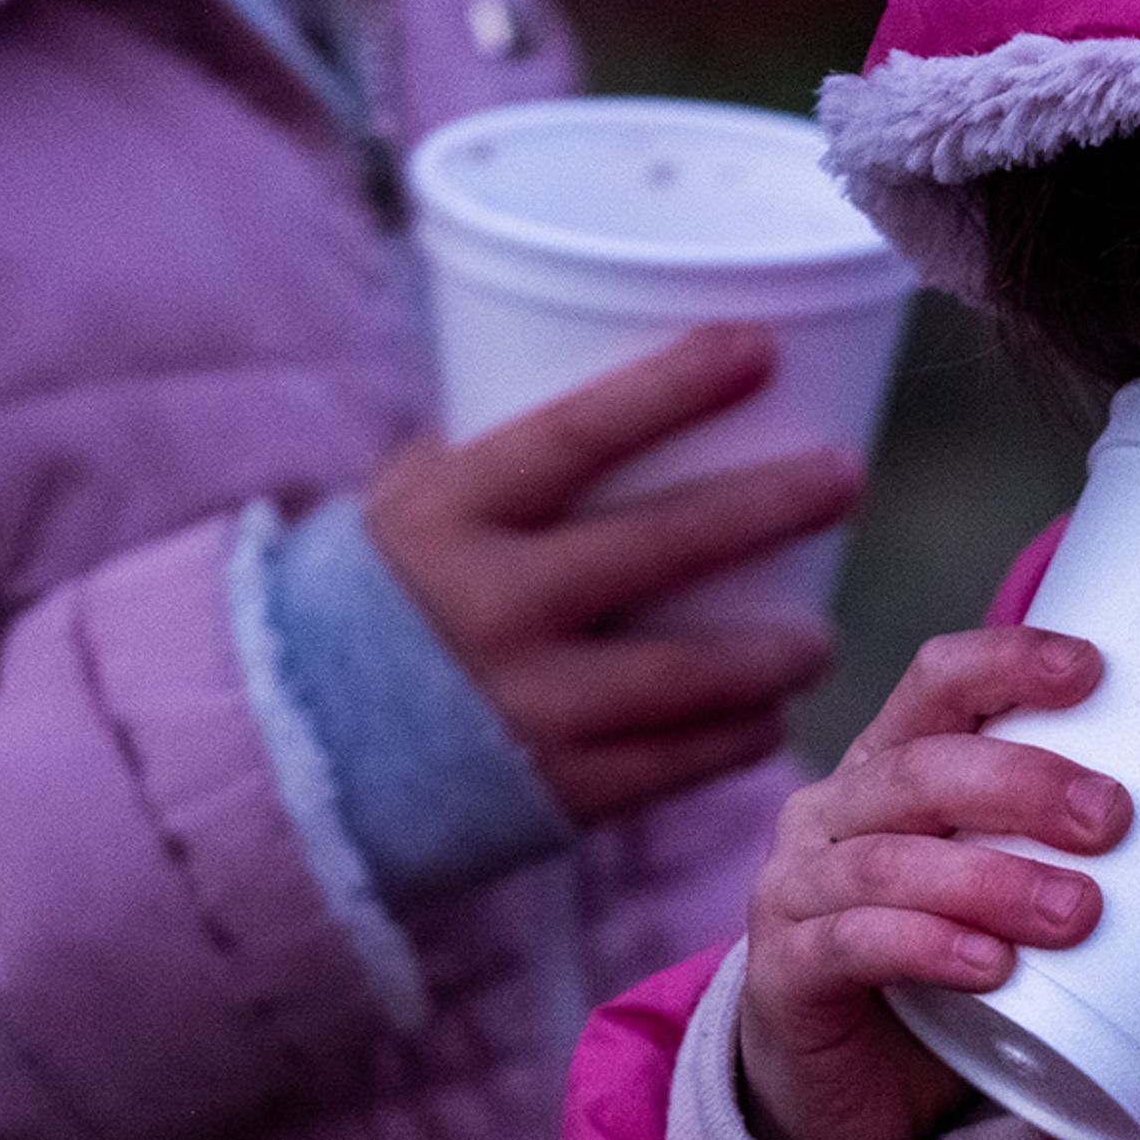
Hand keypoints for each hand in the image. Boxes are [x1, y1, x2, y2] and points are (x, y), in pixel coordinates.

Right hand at [368, 324, 858, 822]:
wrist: (294, 751)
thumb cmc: (377, 598)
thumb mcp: (411, 506)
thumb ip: (501, 457)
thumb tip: (631, 387)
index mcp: (451, 516)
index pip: (574, 435)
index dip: (670, 388)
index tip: (758, 347)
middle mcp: (490, 608)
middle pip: (659, 547)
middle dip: (769, 506)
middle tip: (845, 476)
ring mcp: (525, 707)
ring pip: (686, 676)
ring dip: (773, 652)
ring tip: (820, 635)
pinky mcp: (553, 792)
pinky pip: (671, 765)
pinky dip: (733, 739)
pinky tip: (769, 717)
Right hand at [737, 626, 1129, 1139]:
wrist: (851, 1101)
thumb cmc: (950, 977)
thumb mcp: (1008, 893)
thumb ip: (1071, 851)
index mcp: (888, 768)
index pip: (936, 684)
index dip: (1006, 663)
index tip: (1092, 671)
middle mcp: (832, 814)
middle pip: (919, 769)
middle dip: (1021, 782)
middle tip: (1111, 818)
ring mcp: (796, 892)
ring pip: (889, 863)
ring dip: (991, 879)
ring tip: (1078, 913)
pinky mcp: (785, 976)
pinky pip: (851, 945)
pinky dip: (926, 948)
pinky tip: (990, 967)